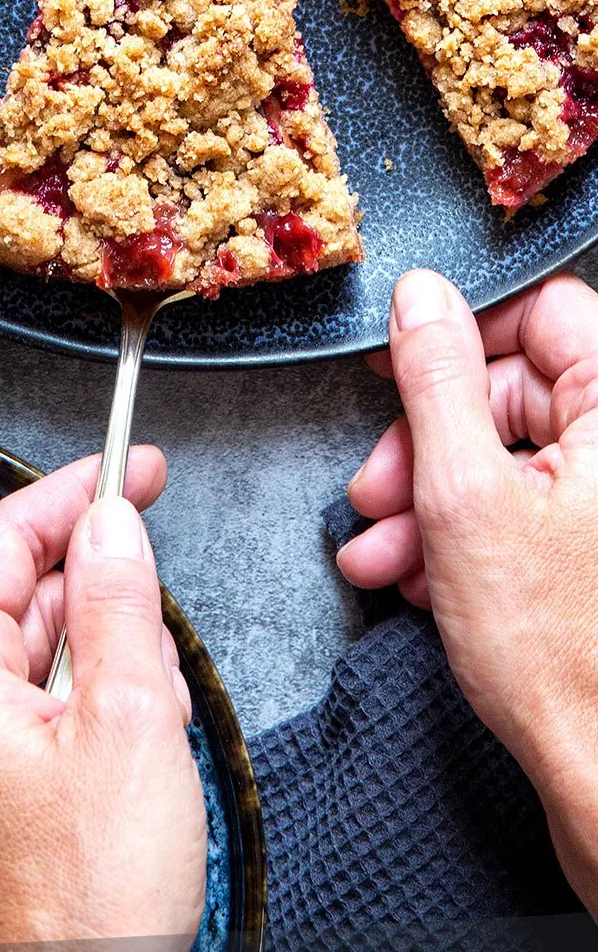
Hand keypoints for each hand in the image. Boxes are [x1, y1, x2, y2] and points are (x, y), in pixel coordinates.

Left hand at [0, 449, 206, 951]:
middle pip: (21, 603)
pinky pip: (24, 720)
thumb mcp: (131, 719)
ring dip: (105, 678)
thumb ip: (120, 599)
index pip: (4, 540)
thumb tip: (111, 520)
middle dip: (105, 617)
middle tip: (158, 663)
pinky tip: (129, 765)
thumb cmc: (91, 904)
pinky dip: (84, 722)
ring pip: (33, 663)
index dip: (79, 494)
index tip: (137, 466)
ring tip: (148, 739)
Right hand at [337, 267, 597, 912]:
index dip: (461, 334)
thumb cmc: (561, 655)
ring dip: (426, 499)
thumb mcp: (464, 496)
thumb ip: (436, 382)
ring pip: (504, 457)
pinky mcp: (592, 555)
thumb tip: (420, 296)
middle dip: (426, 439)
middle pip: (513, 390)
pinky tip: (415, 578)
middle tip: (376, 486)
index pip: (544, 312)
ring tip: (380, 552)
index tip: (400, 364)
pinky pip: (519, 511)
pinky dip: (459, 537)